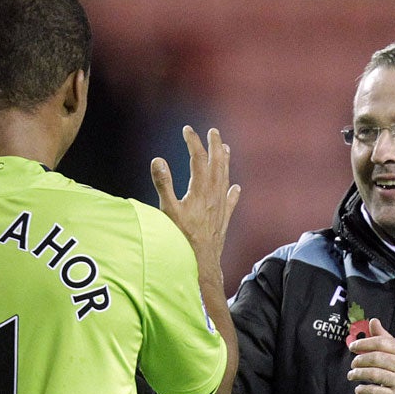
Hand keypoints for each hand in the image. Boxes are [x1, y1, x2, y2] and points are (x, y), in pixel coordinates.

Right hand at [150, 126, 240, 268]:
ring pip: (225, 179)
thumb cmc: (181, 238)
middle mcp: (213, 196)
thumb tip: (158, 160)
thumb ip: (163, 184)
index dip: (193, 142)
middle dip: (214, 146)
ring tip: (225, 149)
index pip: (198, 159)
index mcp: (200, 190)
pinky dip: (233, 193)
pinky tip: (236, 188)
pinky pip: (231, 202)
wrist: (202, 263)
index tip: (187, 130)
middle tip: (213, 131)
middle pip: (217, 164)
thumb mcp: (168, 210)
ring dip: (225, 162)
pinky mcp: (223, 221)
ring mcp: (220, 208)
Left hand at [347, 318, 394, 393]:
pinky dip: (364, 390)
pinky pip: (377, 392)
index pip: (382, 343)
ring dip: (359, 374)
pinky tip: (358, 389)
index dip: (364, 343)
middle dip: (360, 360)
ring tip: (352, 375)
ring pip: (375, 374)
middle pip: (377, 358)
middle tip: (353, 363)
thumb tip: (373, 321)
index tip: (352, 347)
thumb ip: (383, 337)